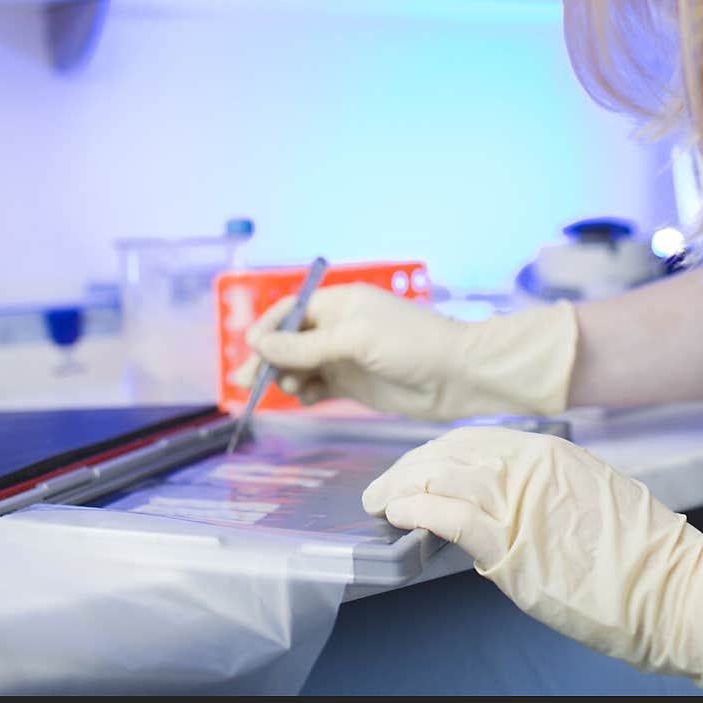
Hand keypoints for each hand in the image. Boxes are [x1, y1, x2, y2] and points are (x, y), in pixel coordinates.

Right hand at [231, 284, 576, 420]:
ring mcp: (345, 358)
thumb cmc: (410, 344)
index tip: (251, 349)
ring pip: (299, 367)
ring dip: (286, 378)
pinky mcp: (353, 384)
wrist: (457, 376)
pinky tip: (303, 398)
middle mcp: (338, 328)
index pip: (291, 311)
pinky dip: (304, 393)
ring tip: (289, 390)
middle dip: (267, 359)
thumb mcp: (354, 340)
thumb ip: (305, 346)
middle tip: (244, 384)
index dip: (269, 328)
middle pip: (290, 341)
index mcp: (340, 304)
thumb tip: (259, 344)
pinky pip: (316, 387)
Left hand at [362, 425, 702, 693]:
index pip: (471, 440)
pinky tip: (399, 515)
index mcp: (548, 451)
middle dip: (409, 470)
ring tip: (382, 503)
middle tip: (383, 490)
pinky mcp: (511, 545)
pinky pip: (449, 516)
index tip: (412, 469)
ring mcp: (518, 503)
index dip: (433, 454)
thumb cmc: (638, 552)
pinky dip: (416, 511)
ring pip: (440, 478)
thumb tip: (501, 493)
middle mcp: (528, 467)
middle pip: (448, 454)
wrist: (672, 588)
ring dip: (402, 489)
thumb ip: (542, 485)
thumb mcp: (589, 490)